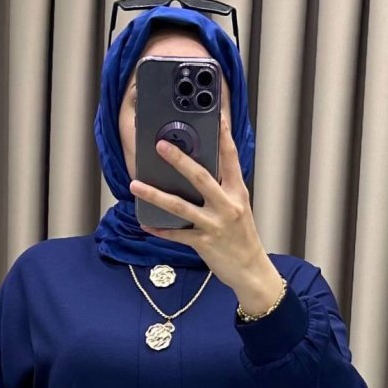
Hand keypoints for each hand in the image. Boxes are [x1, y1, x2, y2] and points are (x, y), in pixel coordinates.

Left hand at [129, 108, 285, 314]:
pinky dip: (161, 230)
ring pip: (181, 207)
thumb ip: (222, 189)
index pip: (230, 158)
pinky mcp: (204, 244)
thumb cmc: (242, 238)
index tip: (216, 116)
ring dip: (156, 195)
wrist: (251, 271)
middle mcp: (227, 206)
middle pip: (201, 177)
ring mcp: (215, 225)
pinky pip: (177, 235)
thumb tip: (199, 171)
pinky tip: (146, 224)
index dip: (223, 136)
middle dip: (179, 160)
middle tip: (160, 145)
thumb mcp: (239, 208)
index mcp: (237, 193)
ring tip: (136, 185)